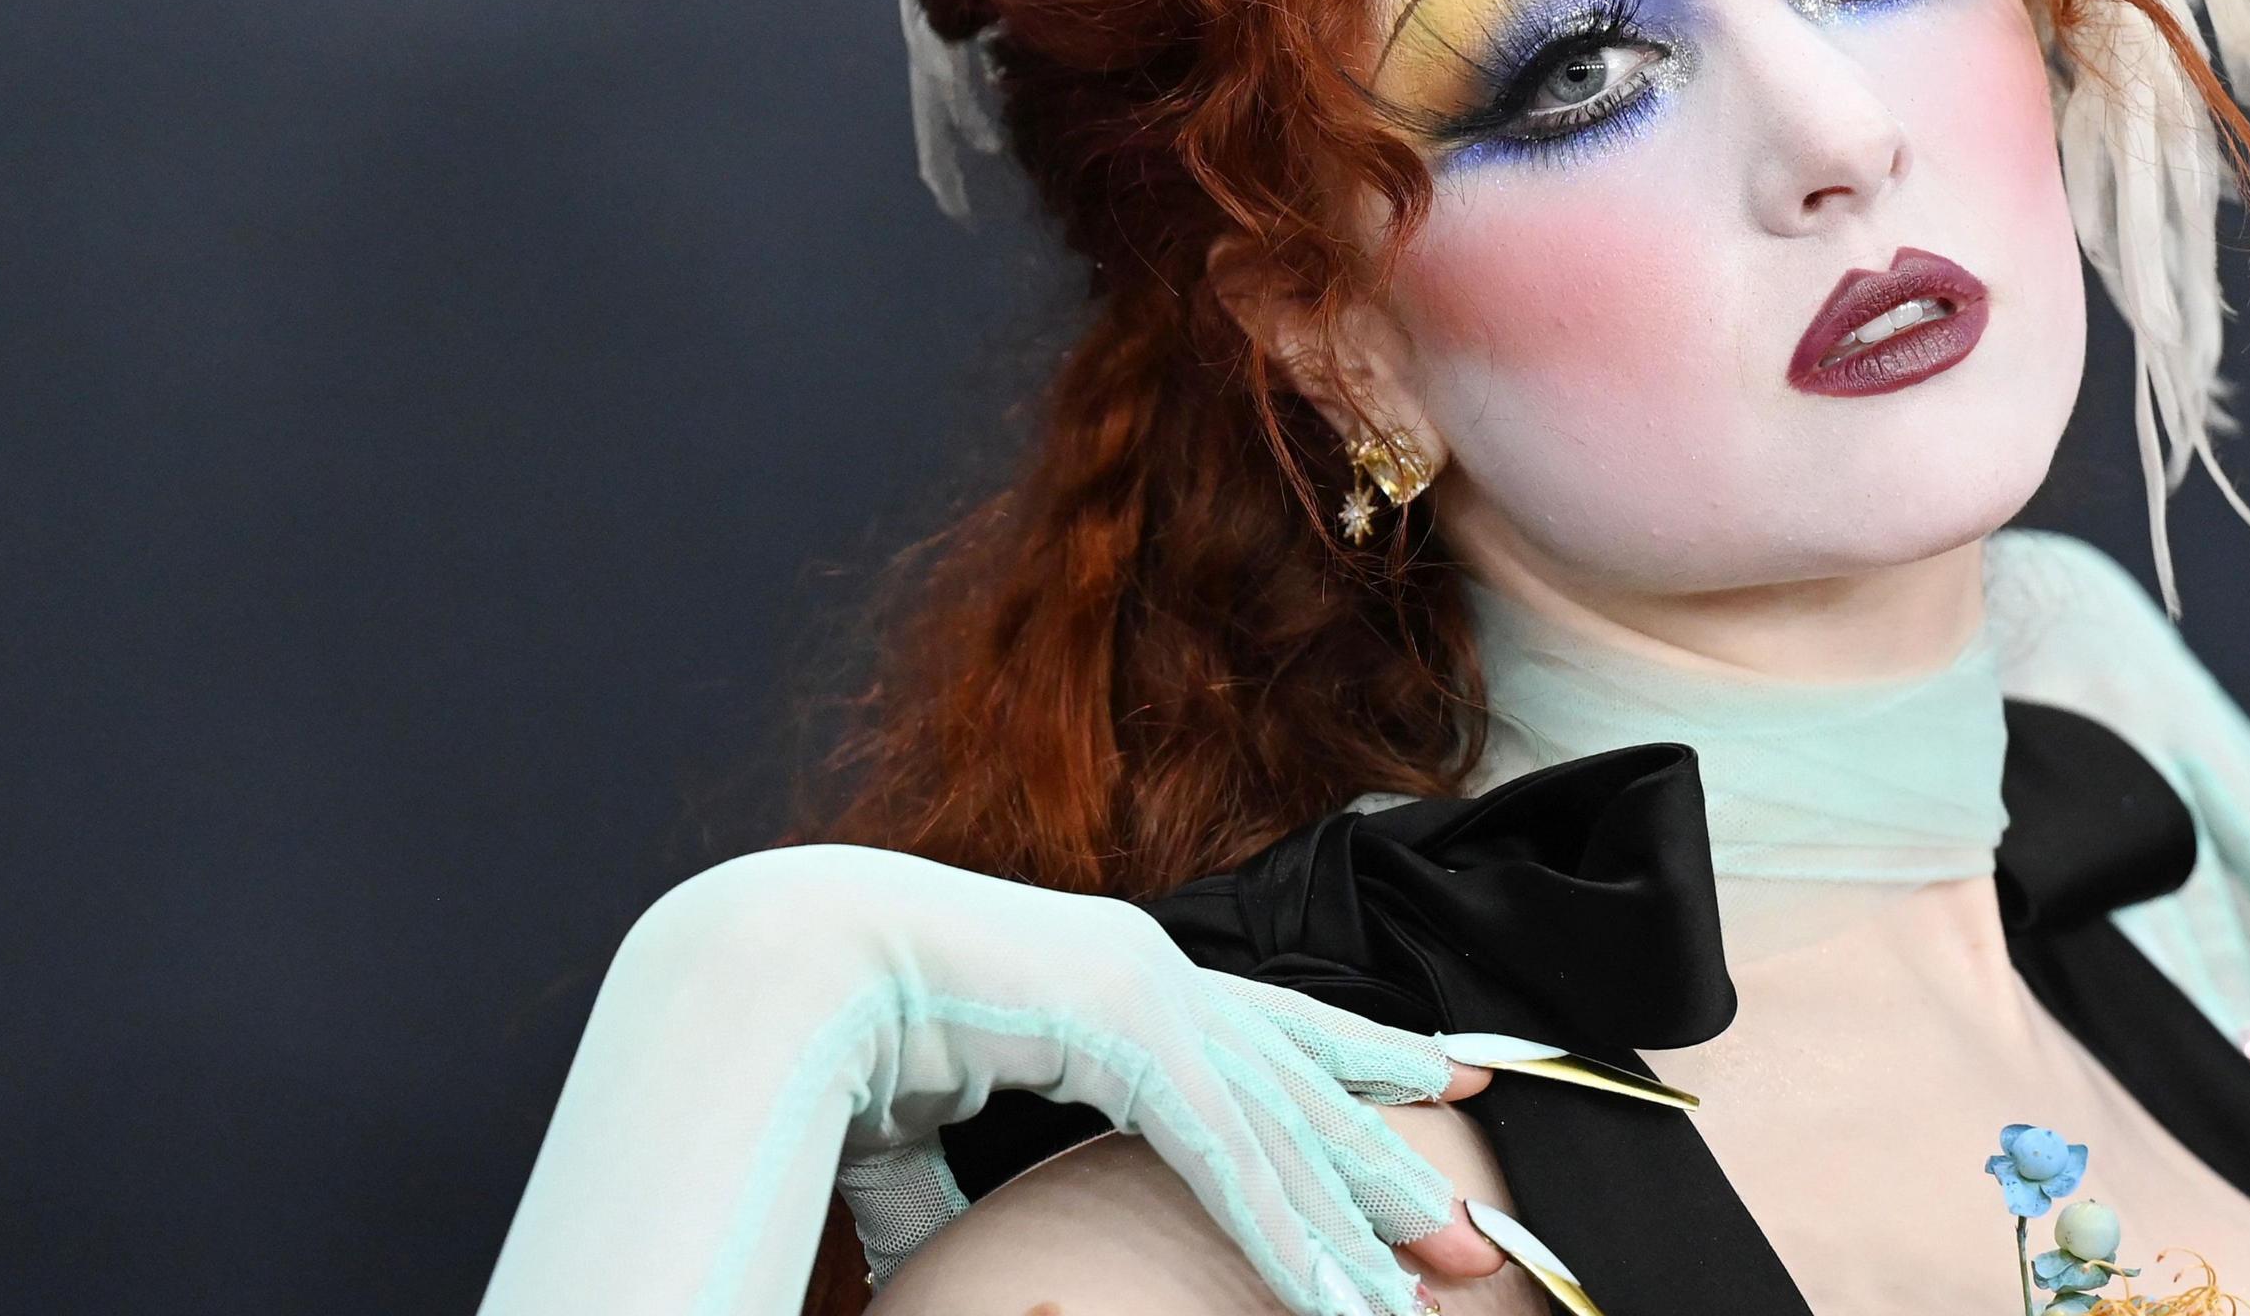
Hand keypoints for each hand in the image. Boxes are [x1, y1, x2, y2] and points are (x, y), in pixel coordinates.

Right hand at [632, 846, 1496, 1313]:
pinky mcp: (1136, 1030)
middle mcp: (1149, 973)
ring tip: (1430, 1293)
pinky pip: (1235, 1157)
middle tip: (1470, 1241)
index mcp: (1105, 979)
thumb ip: (943, 1185)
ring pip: (1286, 1128)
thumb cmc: (827, 1035)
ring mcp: (1150, 991)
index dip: (1354, 1057)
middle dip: (1387, 1164)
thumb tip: (931, 1256)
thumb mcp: (915, 1120)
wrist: (779, 966)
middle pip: (1301, 1083)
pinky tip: (1346, 1297)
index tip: (1439, 1084)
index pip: (1261, 1025)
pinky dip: (1295, 1236)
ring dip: (1360, 1220)